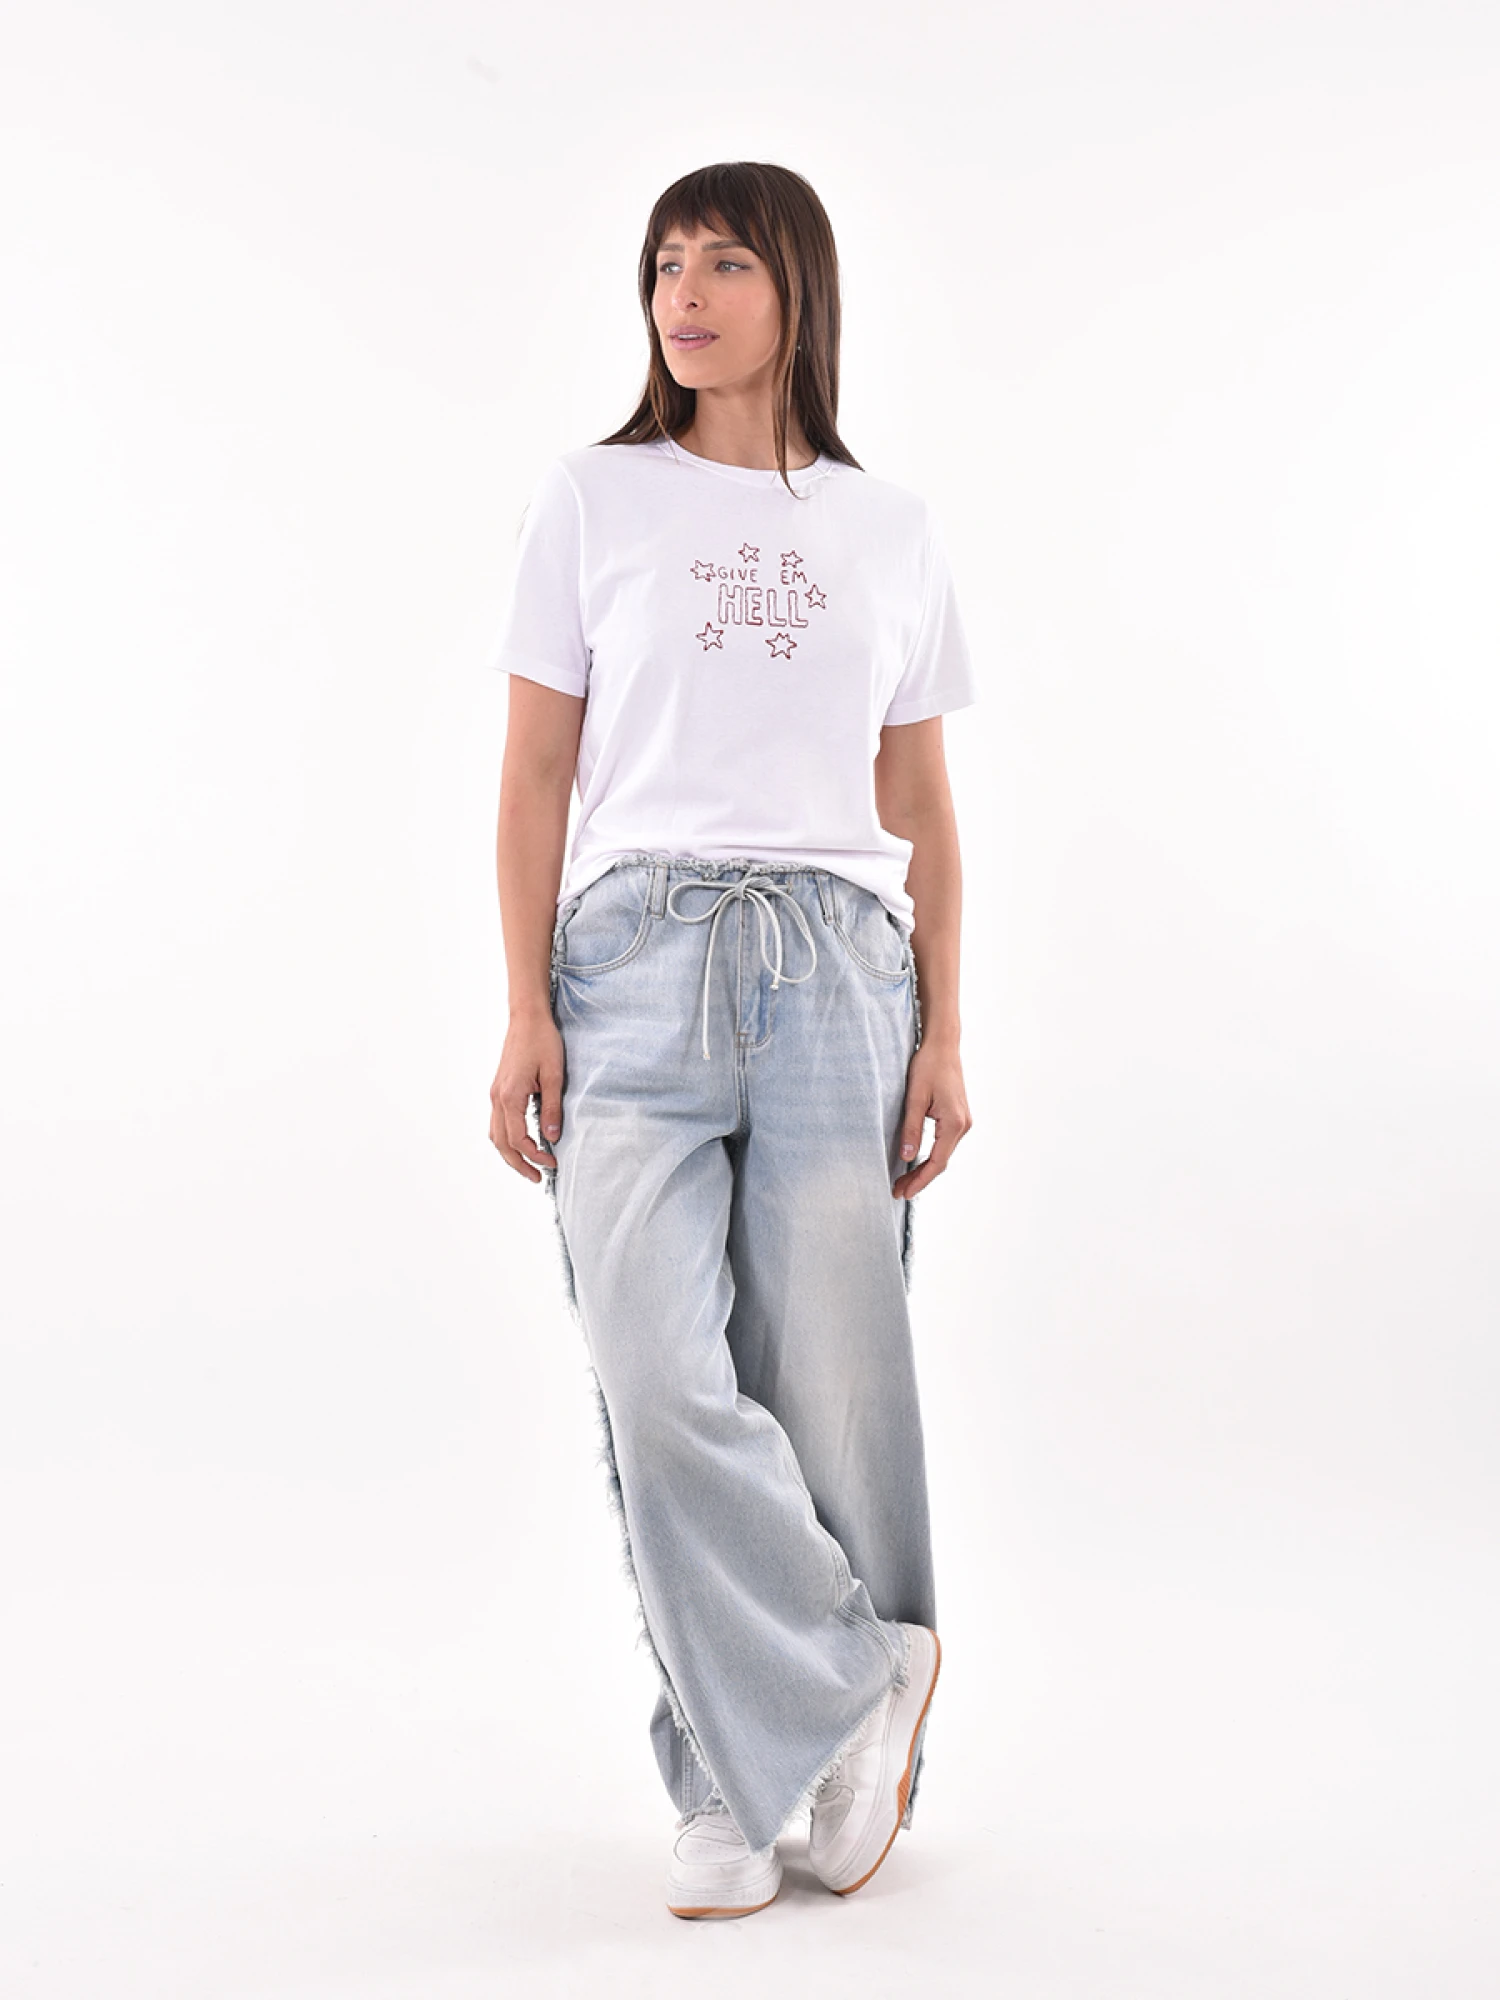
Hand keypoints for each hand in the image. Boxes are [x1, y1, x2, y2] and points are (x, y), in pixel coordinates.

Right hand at [490, 1015, 565, 1183]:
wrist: (527, 1017)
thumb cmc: (542, 1040)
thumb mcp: (553, 1075)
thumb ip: (552, 1107)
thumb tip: (551, 1136)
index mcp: (510, 1096)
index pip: (518, 1139)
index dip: (535, 1155)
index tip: (552, 1162)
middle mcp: (497, 1098)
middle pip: (501, 1143)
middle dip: (518, 1164)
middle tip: (537, 1178)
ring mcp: (495, 1093)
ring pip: (495, 1134)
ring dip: (509, 1153)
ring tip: (528, 1165)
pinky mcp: (499, 1089)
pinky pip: (497, 1122)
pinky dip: (506, 1138)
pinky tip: (521, 1141)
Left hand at [892, 1038, 971, 1198]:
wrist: (943, 1045)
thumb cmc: (929, 1066)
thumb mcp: (915, 1098)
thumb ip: (912, 1129)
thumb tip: (907, 1157)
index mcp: (954, 1123)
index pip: (937, 1162)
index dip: (920, 1180)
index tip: (904, 1192)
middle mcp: (963, 1125)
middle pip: (941, 1161)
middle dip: (920, 1178)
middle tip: (898, 1190)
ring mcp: (963, 1121)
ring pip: (943, 1153)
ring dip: (924, 1168)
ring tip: (903, 1179)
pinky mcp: (958, 1117)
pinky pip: (945, 1143)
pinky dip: (931, 1155)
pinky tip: (916, 1160)